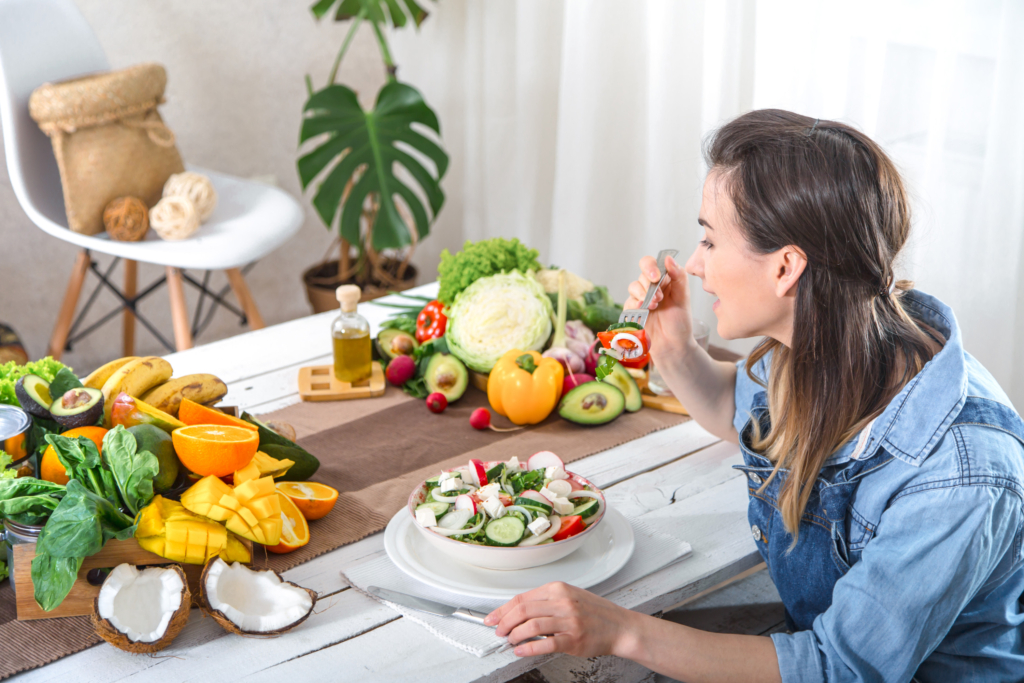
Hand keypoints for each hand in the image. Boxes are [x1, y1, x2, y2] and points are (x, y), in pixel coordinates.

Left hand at [485, 581, 636, 657]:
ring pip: (530, 626)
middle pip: (522, 610)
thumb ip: (545, 602)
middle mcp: (562, 602)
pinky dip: (528, 648)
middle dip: (504, 622)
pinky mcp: (573, 638)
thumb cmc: (595, 613)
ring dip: (514, 635)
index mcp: (558, 589)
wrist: (620, 626)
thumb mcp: (569, 597)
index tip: (492, 618)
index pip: (521, 598)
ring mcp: (568, 620)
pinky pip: (545, 644)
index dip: (502, 610)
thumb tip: (517, 611)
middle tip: (498, 631)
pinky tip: (521, 650)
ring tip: (511, 641)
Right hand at [624, 255, 693, 360]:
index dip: (651, 266)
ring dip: (643, 293)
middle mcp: (652, 286)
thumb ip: (678, 277)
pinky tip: (643, 308)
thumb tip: (669, 258)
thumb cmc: (680, 322)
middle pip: (642, 272)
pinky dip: (635, 303)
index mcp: (665, 279)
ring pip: (634, 286)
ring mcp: (641, 298)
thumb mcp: (683, 298)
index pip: (653, 263)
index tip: (656, 277)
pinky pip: (629, 301)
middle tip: (658, 296)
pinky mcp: (633, 310)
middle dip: (649, 283)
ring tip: (654, 305)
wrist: (673, 345)